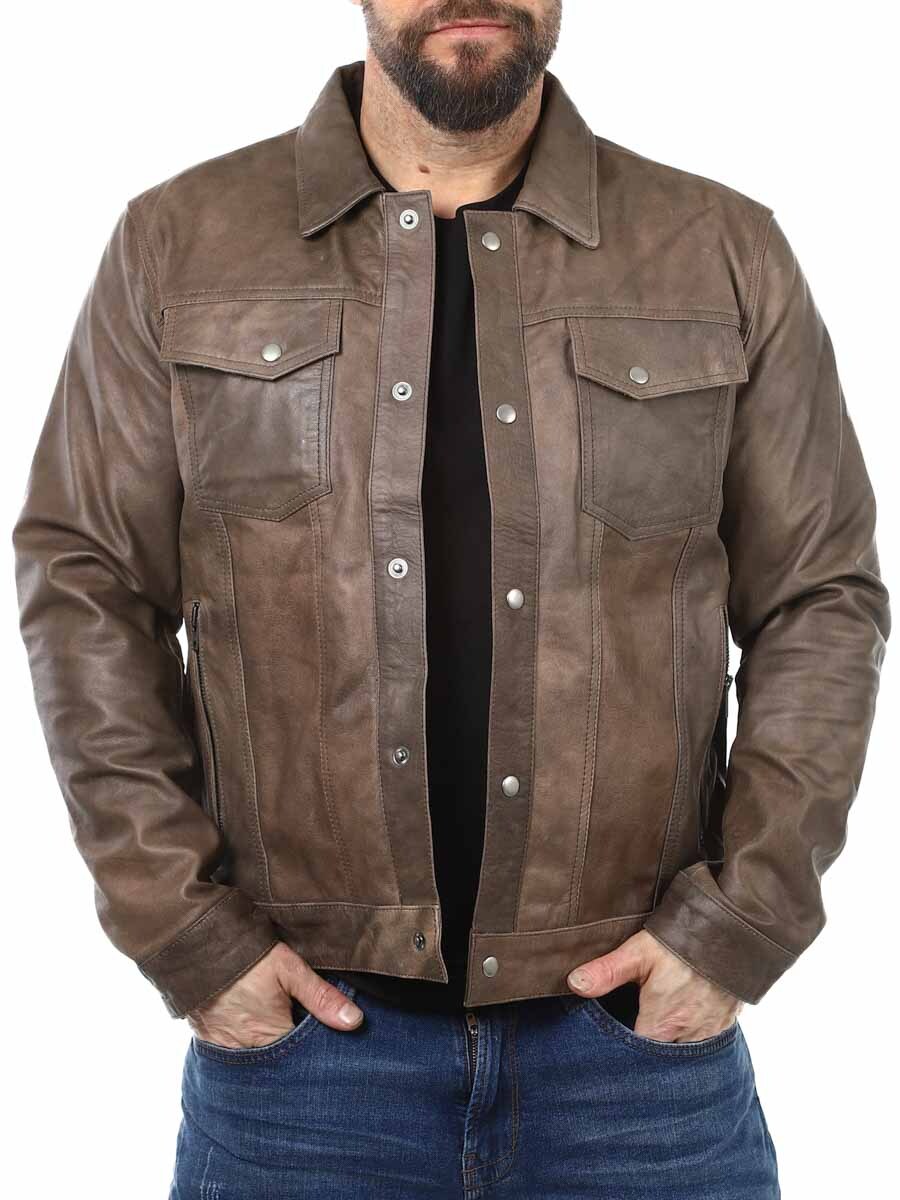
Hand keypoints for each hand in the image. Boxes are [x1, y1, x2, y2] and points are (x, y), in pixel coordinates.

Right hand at [186, 943, 363, 1048]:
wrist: (195, 943)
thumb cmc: (247, 955)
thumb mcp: (289, 969)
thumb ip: (321, 997)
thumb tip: (355, 1022)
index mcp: (270, 1035)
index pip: (301, 1058)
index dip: (314, 1051)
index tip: (325, 1044)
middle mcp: (246, 1049)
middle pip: (277, 1061)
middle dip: (291, 1056)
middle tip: (300, 1036)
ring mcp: (223, 1046)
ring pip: (255, 1058)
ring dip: (267, 1050)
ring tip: (277, 1033)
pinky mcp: (207, 1038)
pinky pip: (231, 1052)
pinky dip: (244, 1045)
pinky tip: (252, 1032)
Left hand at [566, 931, 741, 1041]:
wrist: (731, 930)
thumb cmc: (682, 941)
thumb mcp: (639, 952)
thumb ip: (606, 971)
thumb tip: (574, 983)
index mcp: (662, 1024)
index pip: (636, 1056)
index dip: (623, 1055)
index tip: (612, 1049)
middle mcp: (688, 1036)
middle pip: (661, 1059)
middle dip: (648, 1055)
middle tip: (632, 1041)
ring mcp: (710, 1031)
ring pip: (685, 1053)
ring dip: (671, 1047)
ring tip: (656, 1033)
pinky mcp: (726, 1021)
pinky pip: (706, 1042)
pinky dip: (693, 1038)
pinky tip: (683, 1024)